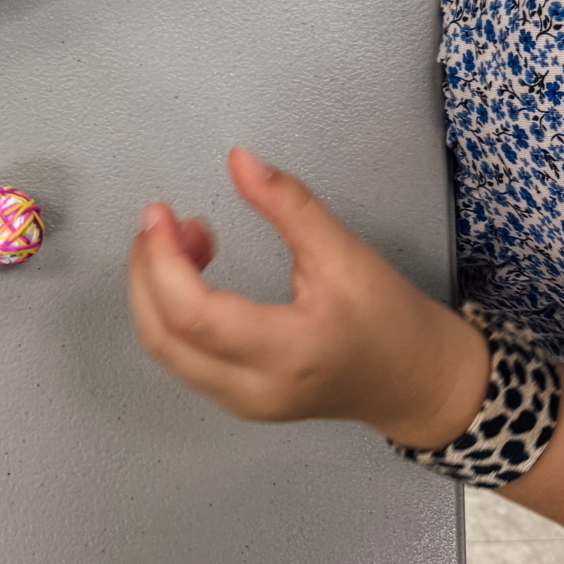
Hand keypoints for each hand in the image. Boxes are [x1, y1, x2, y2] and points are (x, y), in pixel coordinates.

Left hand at [129, 149, 489, 448]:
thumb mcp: (346, 252)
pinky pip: (182, 355)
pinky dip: (173, 309)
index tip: (160, 215)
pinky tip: (195, 271)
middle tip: (162, 220)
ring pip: (165, 349)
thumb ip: (290, 205)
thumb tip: (240, 161)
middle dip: (148, 271)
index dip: (163, 260)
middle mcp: (255, 389)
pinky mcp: (237, 398)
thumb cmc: (389, 320)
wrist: (416, 380)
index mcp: (287, 352)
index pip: (194, 314)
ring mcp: (242, 401)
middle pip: (163, 335)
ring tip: (186, 238)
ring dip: (157, 289)